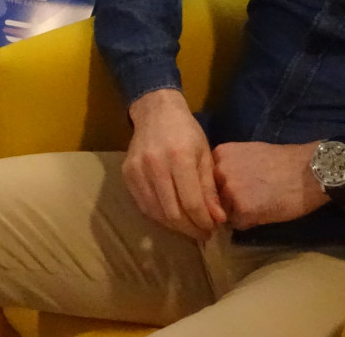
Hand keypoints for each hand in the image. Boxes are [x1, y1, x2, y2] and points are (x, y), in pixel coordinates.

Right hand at [121, 88, 226, 241]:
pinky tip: (171, 217)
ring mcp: (137, 170)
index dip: (203, 222)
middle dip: (190, 229)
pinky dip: (158, 216)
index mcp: (179, 157)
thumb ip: (209, 188)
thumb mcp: (204, 155)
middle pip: (172, 212)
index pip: (191, 202)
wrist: (156, 111)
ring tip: (188, 227)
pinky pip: (143, 206)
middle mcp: (155, 165)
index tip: (212, 229)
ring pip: (156, 213)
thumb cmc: (186, 131)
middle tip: (202, 233)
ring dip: (174, 226)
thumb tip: (218, 219)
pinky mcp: (127, 174)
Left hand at [211, 140, 327, 228]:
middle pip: (213, 196)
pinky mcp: (242, 210)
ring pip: (224, 211)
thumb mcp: (248, 153)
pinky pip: (238, 224)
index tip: (240, 186)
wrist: (309, 171)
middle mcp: (219, 171)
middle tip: (252, 196)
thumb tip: (219, 185)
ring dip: (238, 212)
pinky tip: (266, 211)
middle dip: (227, 201)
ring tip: (260, 203)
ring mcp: (229, 191)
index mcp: (220, 154)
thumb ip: (229, 166)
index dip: (223, 187)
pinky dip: (250, 222)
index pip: (208, 179)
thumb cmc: (283, 161)